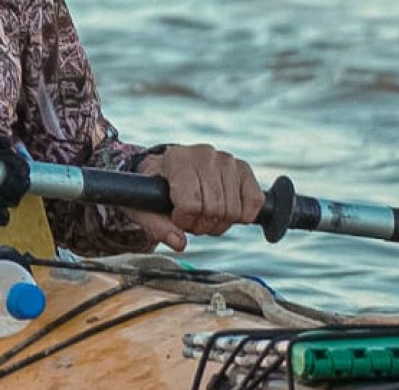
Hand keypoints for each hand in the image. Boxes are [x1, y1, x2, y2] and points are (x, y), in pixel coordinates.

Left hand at [127, 144, 263, 251]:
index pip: (190, 204)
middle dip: (201, 225)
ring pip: (233, 210)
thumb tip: (179, 243)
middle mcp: (204, 154)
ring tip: (205, 214)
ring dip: (219, 223)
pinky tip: (226, 211)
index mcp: (176, 159)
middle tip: (192, 219)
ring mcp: (226, 160)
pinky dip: (243, 216)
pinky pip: (255, 202)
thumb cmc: (154, 190)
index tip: (176, 217)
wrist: (167, 170)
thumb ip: (156, 226)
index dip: (184, 220)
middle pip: (214, 210)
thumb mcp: (143, 206)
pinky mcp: (244, 168)